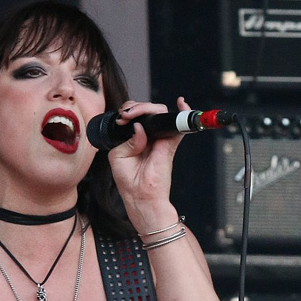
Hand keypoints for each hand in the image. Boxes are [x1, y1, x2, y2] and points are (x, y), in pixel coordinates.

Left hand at [106, 96, 190, 229]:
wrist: (142, 197)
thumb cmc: (129, 181)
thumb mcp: (118, 156)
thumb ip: (126, 139)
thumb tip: (139, 126)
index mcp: (134, 139)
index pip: (134, 117)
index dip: (128, 112)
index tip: (121, 118)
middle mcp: (148, 136)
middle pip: (147, 111)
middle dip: (136, 107)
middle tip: (125, 116)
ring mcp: (160, 138)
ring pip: (159, 113)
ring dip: (147, 108)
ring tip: (134, 115)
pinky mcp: (170, 143)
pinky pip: (179, 124)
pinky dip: (183, 111)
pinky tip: (181, 102)